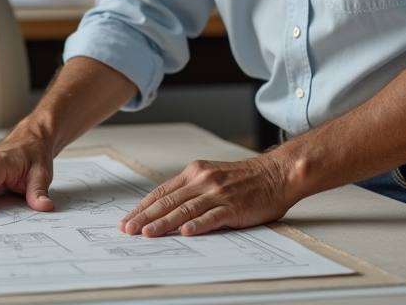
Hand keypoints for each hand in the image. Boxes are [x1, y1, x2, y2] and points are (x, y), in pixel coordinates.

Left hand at [119, 154, 293, 237]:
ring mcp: (218, 193)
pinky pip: (213, 216)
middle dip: (145, 216)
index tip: (128, 218)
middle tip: (128, 229)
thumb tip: (167, 208)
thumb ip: (192, 189)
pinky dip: (198, 224)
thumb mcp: (213, 176)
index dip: (143, 206)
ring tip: (148, 233)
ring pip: (185, 209)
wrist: (276, 174)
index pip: (162, 191)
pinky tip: (186, 232)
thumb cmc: (246, 178)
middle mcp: (203, 181)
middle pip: (168, 201)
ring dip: (164, 222)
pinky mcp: (234, 206)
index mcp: (195, 173)